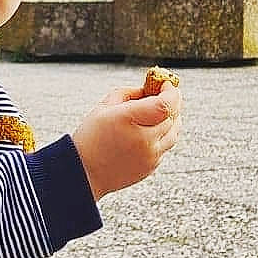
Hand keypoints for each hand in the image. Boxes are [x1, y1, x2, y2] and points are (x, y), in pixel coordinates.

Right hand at [71, 81, 181, 200]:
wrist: (84, 172)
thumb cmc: (91, 137)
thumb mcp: (104, 106)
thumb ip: (129, 93)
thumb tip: (149, 90)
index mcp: (129, 119)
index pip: (165, 104)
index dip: (171, 92)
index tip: (166, 84)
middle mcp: (143, 139)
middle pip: (172, 116)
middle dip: (172, 103)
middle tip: (163, 94)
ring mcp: (150, 155)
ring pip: (174, 133)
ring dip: (171, 119)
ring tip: (160, 112)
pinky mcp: (151, 167)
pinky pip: (165, 146)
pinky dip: (163, 135)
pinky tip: (150, 130)